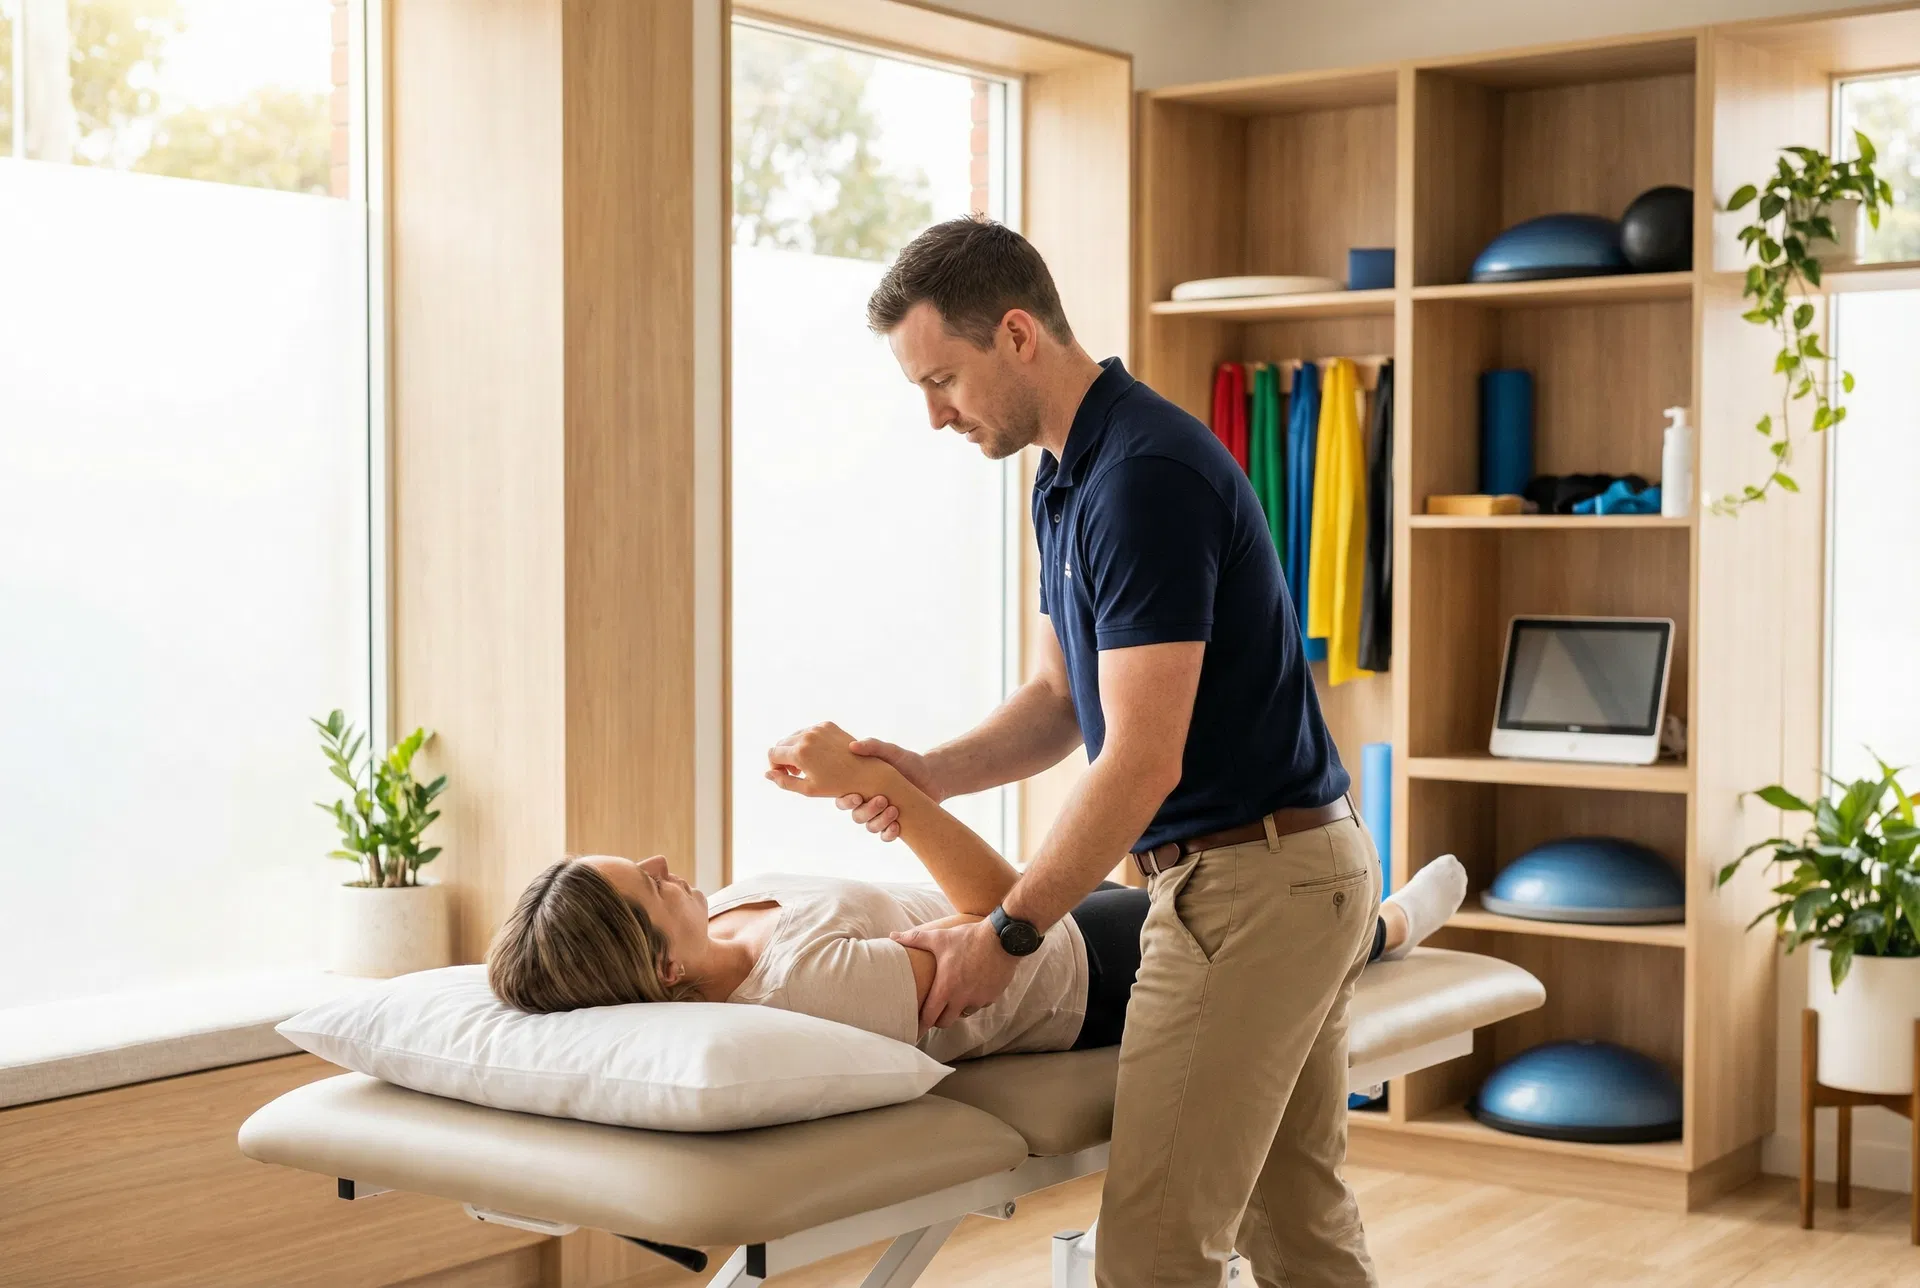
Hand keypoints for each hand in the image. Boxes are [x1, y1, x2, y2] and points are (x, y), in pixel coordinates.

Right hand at [765, 722, 881, 798]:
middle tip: (796, 772)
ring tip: (806, 766)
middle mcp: (807, 736)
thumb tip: (767, 773)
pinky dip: (808, 742)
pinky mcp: (828, 725)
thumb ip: (784, 782)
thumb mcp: (808, 789)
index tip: (786, 776)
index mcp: (800, 752)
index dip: (775, 766)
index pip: (772, 754)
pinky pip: (809, 731)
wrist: (868, 773)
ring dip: (795, 749)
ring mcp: (818, 728)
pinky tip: (818, 756)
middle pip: (782, 743)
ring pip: (794, 736)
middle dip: (784, 757)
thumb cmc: (837, 786)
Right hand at [833, 738, 941, 843]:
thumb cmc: (907, 762)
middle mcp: (867, 804)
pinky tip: (897, 825)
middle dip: (867, 810)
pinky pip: (885, 836)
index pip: (843, 801)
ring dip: (880, 821)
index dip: (845, 802)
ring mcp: (881, 816)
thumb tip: (852, 745)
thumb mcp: (891, 751)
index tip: (856, 797)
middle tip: (882, 799)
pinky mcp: (895, 825)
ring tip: (894, 809)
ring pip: (871, 826)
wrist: (932, 776)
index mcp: (861, 788)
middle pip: (857, 816)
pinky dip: (889, 833)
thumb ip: (872, 746)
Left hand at [892, 919, 1017, 1030]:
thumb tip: (892, 936)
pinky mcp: (993, 996)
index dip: (920, 1026)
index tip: (914, 1031)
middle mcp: (962, 998)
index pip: (929, 1017)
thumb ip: (914, 939)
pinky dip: (974, 1001)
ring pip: (963, 1014)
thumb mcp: (939, 937)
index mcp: (946, 988)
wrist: (1003, 939)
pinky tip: (973, 988)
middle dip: (938, 1019)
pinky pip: (980, 1005)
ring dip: (957, 1010)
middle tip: (934, 1013)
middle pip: (945, 1022)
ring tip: (953, 999)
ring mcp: (978, 999)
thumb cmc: (968, 938)